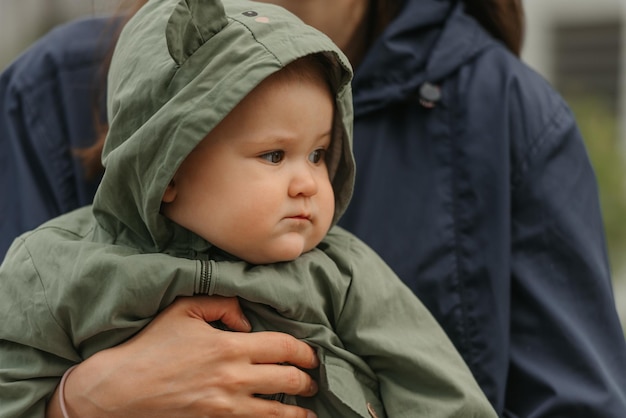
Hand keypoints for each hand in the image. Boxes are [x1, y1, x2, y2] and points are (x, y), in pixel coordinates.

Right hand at [49, 296, 318, 417]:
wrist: (120, 389)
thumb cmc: (152, 345)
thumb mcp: (183, 309)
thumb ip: (221, 304)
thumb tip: (247, 319)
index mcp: (230, 346)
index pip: (284, 347)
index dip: (304, 352)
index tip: (312, 356)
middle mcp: (234, 377)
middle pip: (288, 380)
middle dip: (308, 381)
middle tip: (314, 382)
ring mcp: (226, 406)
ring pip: (277, 412)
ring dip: (299, 412)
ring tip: (309, 411)